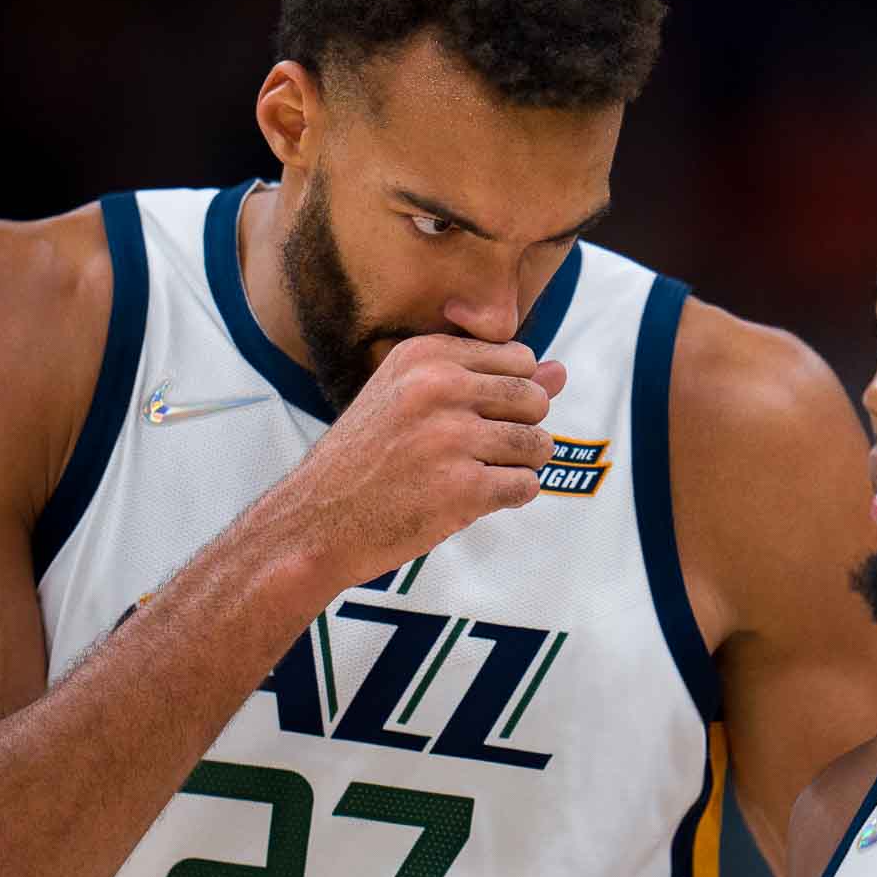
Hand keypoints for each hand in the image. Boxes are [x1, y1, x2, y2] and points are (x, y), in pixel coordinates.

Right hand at [272, 335, 566, 596]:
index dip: (510, 393)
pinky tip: (472, 498)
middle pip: (535, 398)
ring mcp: (452, 438)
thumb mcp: (411, 398)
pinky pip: (526, 486)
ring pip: (538, 444)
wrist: (315, 520)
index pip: (519, 357)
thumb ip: (488, 379)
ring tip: (477, 474)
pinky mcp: (463, 489)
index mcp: (425, 355)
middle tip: (479, 451)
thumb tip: (561, 371)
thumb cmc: (366, 457)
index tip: (475, 416)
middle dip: (521, 428)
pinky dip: (509, 498)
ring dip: (518, 466)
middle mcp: (440, 388)